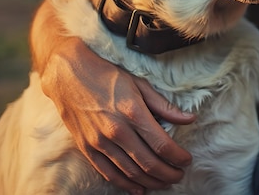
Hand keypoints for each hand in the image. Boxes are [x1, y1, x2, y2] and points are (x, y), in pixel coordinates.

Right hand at [40, 37, 194, 193]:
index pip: (162, 144)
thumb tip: (190, 119)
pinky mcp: (86, 148)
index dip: (178, 156)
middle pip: (148, 162)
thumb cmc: (108, 76)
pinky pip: (108, 173)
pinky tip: (139, 188)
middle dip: (168, 173)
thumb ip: (164, 106)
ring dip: (150, 181)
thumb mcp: (140, 85)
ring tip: (164, 182)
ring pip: (130, 172)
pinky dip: (126, 184)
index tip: (187, 160)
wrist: (68, 74)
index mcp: (133, 112)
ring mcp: (99, 142)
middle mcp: (116, 130)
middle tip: (179, 175)